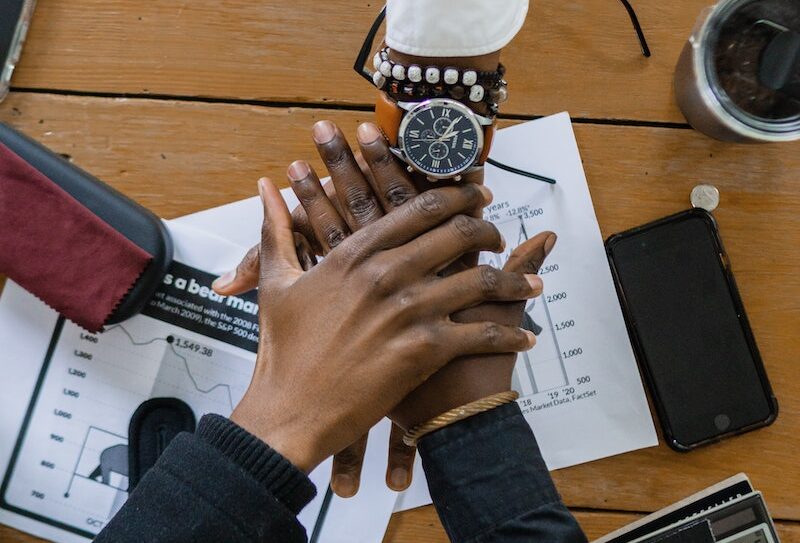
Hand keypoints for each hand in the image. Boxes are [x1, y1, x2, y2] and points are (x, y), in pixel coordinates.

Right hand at [227, 178, 538, 473]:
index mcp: (356, 254)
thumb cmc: (283, 353)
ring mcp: (408, 311)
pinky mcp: (424, 350)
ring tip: (531, 283)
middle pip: (458, 234)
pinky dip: (511, 333)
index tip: (474, 195)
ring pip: (480, 280)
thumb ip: (277, 231)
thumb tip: (264, 189)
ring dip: (514, 280)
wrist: (289, 412)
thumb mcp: (275, 284)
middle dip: (488, 229)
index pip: (420, 208)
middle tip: (499, 234)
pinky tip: (525, 335)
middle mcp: (387, 274)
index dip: (456, 196)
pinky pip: (483, 333)